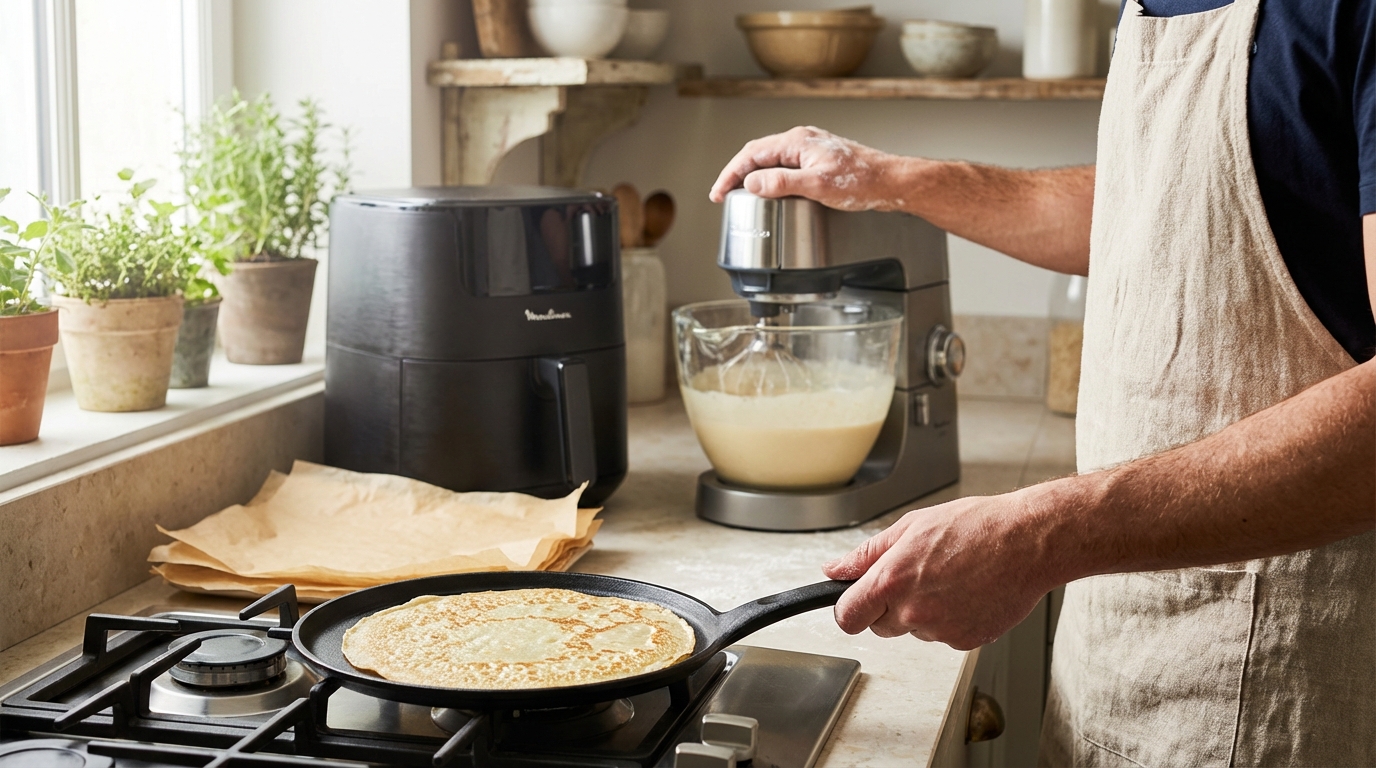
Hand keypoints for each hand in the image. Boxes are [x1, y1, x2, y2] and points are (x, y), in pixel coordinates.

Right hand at [709, 126, 907, 211]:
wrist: (890, 182)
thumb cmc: (862, 181)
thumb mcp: (817, 184)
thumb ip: (782, 182)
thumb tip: (752, 182)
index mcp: (797, 141)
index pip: (752, 154)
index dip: (731, 174)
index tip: (718, 193)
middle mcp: (802, 141)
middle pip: (758, 154)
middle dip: (737, 174)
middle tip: (723, 195)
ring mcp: (810, 150)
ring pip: (771, 160)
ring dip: (752, 176)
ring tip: (741, 195)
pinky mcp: (818, 161)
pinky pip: (785, 167)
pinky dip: (770, 178)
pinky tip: (770, 192)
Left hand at [822, 491, 1056, 649]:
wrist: (1027, 542)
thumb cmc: (976, 527)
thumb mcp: (911, 527)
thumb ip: (867, 554)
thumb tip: (835, 569)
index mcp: (892, 580)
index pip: (847, 616)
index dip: (849, 608)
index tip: (856, 601)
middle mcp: (913, 611)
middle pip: (880, 626)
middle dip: (889, 607)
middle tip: (916, 576)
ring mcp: (940, 630)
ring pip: (914, 630)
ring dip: (923, 611)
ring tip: (950, 577)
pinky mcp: (966, 641)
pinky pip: (944, 636)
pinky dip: (951, 619)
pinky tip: (967, 592)